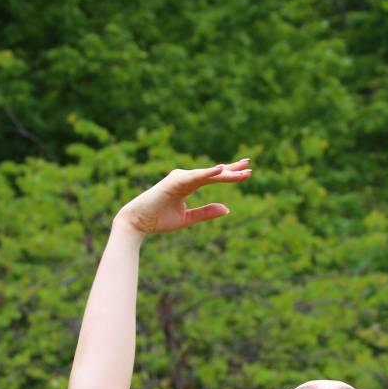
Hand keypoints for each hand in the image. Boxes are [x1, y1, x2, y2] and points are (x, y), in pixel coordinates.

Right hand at [115, 160, 251, 235]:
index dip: (229, 175)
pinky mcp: (174, 182)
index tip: (246, 173)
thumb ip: (206, 212)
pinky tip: (221, 169)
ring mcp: (179, 178)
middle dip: (232, 169)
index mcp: (187, 184)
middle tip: (250, 164)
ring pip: (207, 175)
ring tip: (243, 173)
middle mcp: (185, 178)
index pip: (212, 177)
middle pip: (213, 172)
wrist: (137, 223)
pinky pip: (194, 177)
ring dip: (225, 173)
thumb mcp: (188, 218)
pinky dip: (207, 173)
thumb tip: (227, 209)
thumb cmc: (158, 220)